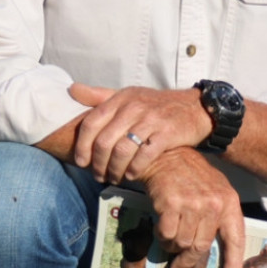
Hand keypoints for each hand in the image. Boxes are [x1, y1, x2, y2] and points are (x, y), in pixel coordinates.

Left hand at [68, 83, 212, 183]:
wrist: (195, 107)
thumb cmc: (157, 105)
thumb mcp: (129, 95)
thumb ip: (99, 95)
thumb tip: (72, 90)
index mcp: (121, 98)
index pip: (92, 122)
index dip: (82, 145)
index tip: (80, 162)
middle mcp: (134, 107)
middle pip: (104, 141)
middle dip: (98, 164)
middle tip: (98, 175)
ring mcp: (151, 120)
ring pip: (122, 151)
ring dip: (114, 170)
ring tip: (113, 178)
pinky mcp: (167, 134)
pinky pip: (144, 156)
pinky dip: (134, 169)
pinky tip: (131, 175)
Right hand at [137, 147, 245, 267]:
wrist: (165, 153)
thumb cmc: (189, 174)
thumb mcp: (214, 189)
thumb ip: (218, 215)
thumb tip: (214, 247)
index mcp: (228, 201)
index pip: (235, 238)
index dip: (233, 262)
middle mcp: (214, 203)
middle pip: (202, 246)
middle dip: (188, 261)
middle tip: (178, 267)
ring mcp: (193, 203)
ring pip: (182, 243)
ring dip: (172, 246)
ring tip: (168, 238)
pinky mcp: (172, 204)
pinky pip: (167, 235)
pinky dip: (162, 236)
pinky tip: (161, 227)